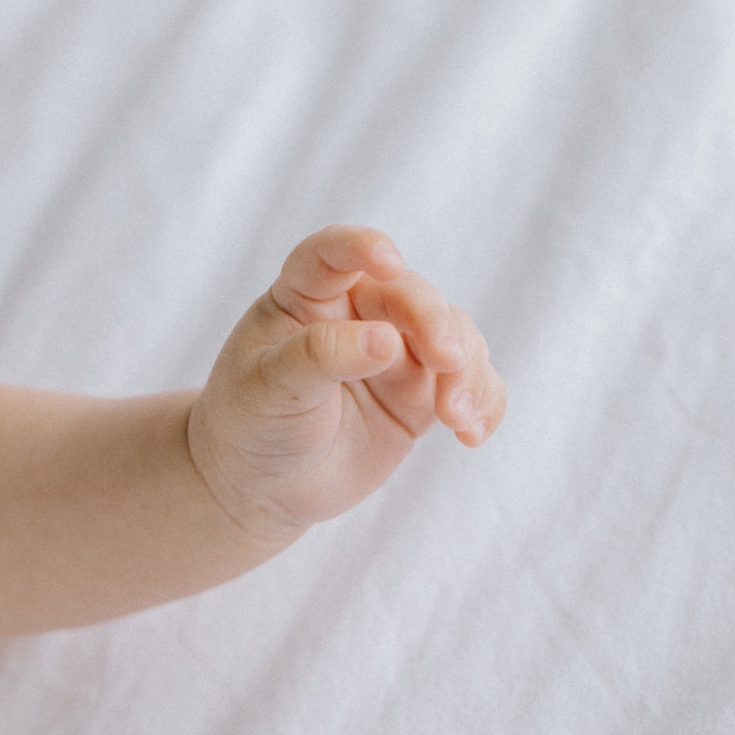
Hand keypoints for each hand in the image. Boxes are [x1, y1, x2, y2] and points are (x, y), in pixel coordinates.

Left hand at [186, 225, 505, 541]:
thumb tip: (387, 339)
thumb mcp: (270, 388)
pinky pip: (470, 384)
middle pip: (411, 296)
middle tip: (447, 361)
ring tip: (457, 417)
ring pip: (454, 336)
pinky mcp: (422, 393)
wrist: (262, 487)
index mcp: (306, 294)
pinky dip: (483, 402)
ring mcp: (397, 352)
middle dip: (436, 324)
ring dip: (467, 369)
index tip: (388, 261)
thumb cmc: (251, 422)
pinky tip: (473, 435)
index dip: (363, 247)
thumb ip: (322, 355)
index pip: (335, 254)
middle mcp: (359, 312)